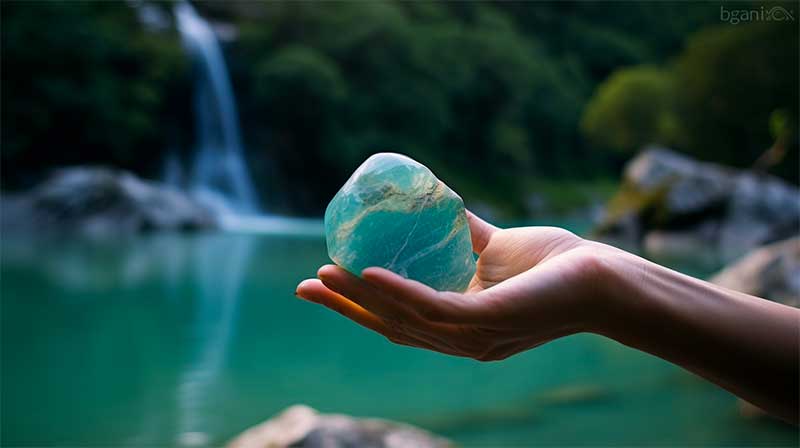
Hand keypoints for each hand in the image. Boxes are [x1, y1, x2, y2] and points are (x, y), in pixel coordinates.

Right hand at [296, 211, 615, 360]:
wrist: (603, 275)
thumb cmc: (554, 264)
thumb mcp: (494, 247)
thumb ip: (462, 234)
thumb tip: (431, 201)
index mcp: (458, 325)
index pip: (397, 320)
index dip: (355, 306)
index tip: (321, 283)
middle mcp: (460, 340)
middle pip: (389, 326)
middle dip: (344, 308)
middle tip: (304, 286)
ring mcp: (473, 335)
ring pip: (403, 319)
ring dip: (359, 298)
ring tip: (326, 273)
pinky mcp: (488, 321)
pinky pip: (433, 308)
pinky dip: (397, 292)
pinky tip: (369, 273)